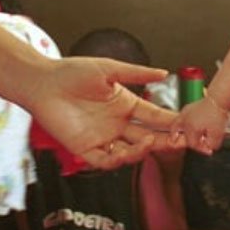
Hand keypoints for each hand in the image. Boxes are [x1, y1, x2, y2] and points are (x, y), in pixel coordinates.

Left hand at [26, 56, 179, 169]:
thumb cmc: (71, 72)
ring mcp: (102, 137)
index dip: (170, 121)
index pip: (153, 116)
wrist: (42, 83)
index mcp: (125, 104)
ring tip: (149, 141)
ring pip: (129, 152)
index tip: (186, 124)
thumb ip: (136, 73)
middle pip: (147, 136)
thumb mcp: (108, 69)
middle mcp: (117, 123)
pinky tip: (125, 151)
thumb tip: (164, 73)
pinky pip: (105, 160)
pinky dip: (117, 159)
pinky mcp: (85, 149)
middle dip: (164, 140)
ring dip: (141, 150)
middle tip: (179, 141)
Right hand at [172, 93, 229, 154]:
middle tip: (193, 147)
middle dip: (191, 143)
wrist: (219, 99)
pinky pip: (180, 117)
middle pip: (185, 136)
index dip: (202, 149)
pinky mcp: (189, 107)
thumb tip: (209, 147)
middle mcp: (186, 121)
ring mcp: (186, 113)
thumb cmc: (218, 115)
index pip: (193, 144)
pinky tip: (182, 122)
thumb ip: (212, 144)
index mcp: (191, 129)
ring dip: (175, 132)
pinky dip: (179, 122)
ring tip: (173, 138)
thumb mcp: (218, 135)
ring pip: (176, 125)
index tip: (210, 150)